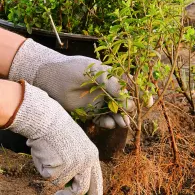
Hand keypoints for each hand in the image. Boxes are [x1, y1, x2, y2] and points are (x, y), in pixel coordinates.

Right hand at [5, 81, 102, 194]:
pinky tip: (46, 154)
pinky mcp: (61, 165)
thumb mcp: (76, 149)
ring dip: (52, 175)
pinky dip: (44, 168)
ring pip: (61, 183)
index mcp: (92, 156)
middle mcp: (87, 161)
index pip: (97, 181)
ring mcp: (74, 164)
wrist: (49, 119)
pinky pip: (49, 176)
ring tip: (49, 158)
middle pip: (82, 189)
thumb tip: (74, 189)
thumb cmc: (59, 134)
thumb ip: (77, 167)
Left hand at [9, 39, 133, 128]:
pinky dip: (107, 122)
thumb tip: (130, 102)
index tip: (148, 102)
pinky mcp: (90, 110)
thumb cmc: (70, 70)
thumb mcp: (94, 73)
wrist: (47, 77)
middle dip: (130, 110)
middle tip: (130, 118)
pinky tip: (108, 124)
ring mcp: (99, 100)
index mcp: (110, 76)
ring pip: (115, 112)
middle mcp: (107, 89)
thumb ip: (112, 85)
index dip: (140, 94)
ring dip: (120, 118)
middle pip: (124, 101)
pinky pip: (102, 118)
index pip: (130, 85)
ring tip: (122, 124)